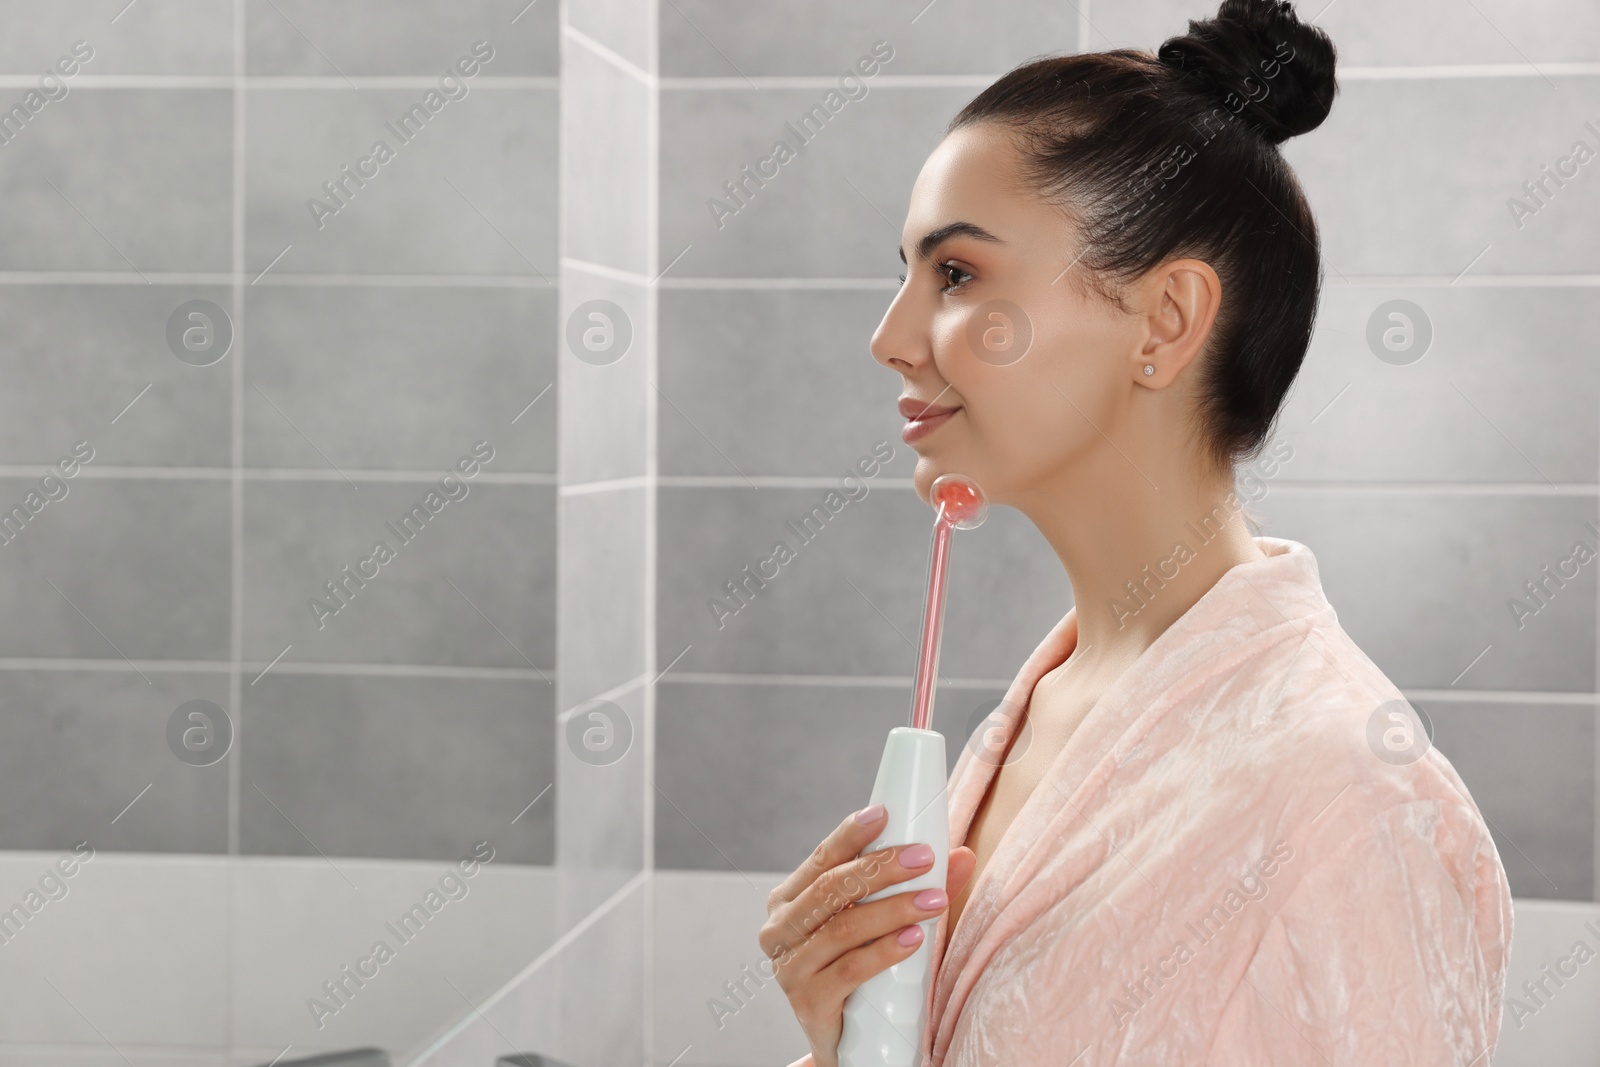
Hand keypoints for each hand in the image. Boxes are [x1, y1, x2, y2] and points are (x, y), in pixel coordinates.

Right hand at [759, 803, 976, 1066]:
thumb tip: (961, 855)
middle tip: (924, 857)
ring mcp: (789, 968)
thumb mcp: (889, 924)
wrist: (852, 1046)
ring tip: (933, 899)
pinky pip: (848, 971)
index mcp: (791, 900)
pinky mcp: (808, 1003)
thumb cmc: (867, 974)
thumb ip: (918, 888)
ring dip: (893, 909)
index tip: (884, 813)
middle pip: (830, 888)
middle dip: (881, 868)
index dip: (852, 834)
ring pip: (842, 928)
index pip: (822, 858)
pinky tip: (912, 939)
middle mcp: (780, 929)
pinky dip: (883, 952)